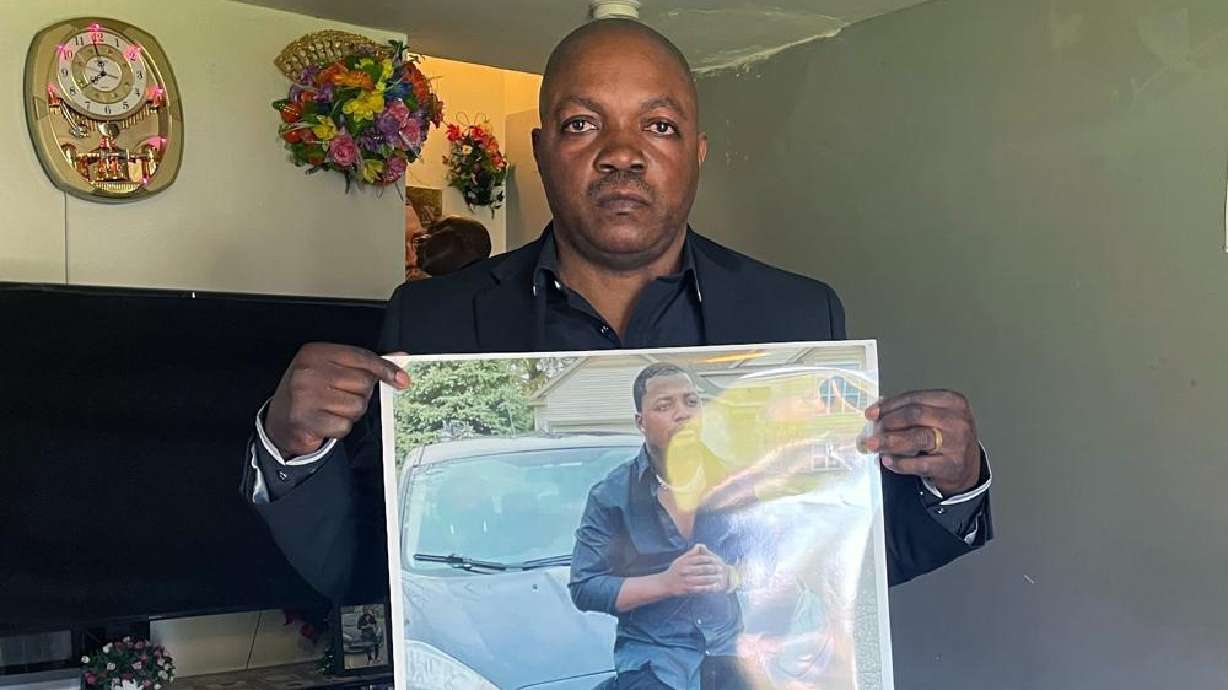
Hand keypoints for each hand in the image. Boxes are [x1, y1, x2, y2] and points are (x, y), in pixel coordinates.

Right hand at [264, 343, 408, 456]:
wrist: (280, 420)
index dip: (385, 369)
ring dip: (350, 413)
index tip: (401, 379)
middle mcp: (308, 370)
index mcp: (316, 353)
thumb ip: (366, 364)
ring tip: (332, 409)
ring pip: (357, 406)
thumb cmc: (311, 392)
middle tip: (342, 397)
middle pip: (363, 383)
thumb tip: (401, 358)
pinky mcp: (306, 419)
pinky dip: (340, 428)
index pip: (362, 357)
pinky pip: (344, 426)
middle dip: (360, 394)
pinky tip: (326, 422)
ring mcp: (305, 395)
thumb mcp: (334, 370)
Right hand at [660, 544, 730, 595]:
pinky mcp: (687, 589)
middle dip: (713, 569)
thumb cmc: (675, 570)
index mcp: (684, 562)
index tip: (716, 560)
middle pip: (702, 569)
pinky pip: (700, 588)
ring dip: (713, 578)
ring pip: (702, 579)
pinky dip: (708, 587)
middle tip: (721, 568)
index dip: (709, 559)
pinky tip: (714, 586)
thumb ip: (691, 553)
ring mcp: (686, 580)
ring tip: (720, 577)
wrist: (665, 584)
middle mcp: (685, 571)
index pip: (699, 558)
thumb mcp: (680, 559)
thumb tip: (700, 545)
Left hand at [863, 389, 980, 494]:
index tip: (871, 413)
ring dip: (890, 442)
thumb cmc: (946, 437)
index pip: (915, 398)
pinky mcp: (953, 464)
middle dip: (888, 423)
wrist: (967, 467)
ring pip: (917, 438)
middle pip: (915, 415)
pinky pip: (921, 463)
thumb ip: (910, 411)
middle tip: (872, 432)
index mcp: (952, 401)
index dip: (889, 405)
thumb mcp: (935, 417)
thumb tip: (879, 408)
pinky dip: (901, 463)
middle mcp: (957, 419)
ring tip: (874, 445)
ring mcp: (957, 442)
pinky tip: (888, 461)